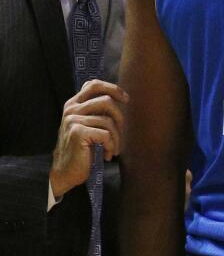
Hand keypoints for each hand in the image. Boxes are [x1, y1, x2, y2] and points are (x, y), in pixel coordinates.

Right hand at [50, 80, 127, 198]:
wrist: (65, 171)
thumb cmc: (81, 147)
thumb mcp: (87, 124)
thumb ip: (96, 110)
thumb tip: (120, 97)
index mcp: (73, 104)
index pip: (94, 85)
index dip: (113, 88)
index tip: (125, 99)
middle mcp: (71, 109)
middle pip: (106, 101)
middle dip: (119, 117)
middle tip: (119, 132)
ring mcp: (73, 120)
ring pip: (108, 121)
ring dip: (116, 137)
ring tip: (113, 148)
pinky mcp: (77, 132)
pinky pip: (105, 134)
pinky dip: (111, 145)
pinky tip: (107, 154)